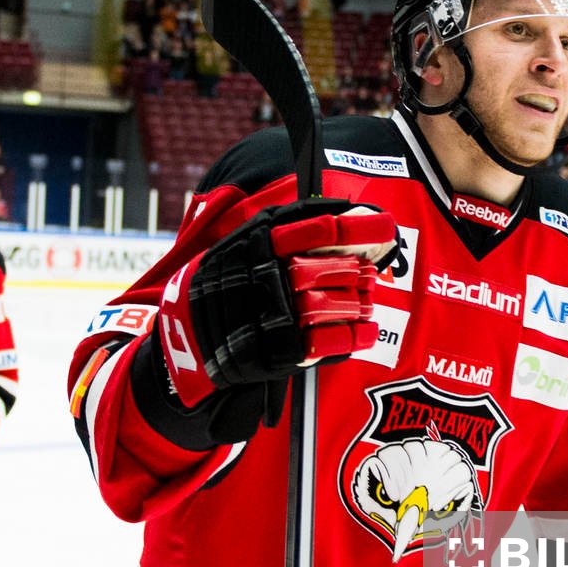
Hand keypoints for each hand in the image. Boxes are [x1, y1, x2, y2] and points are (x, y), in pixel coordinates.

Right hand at [157, 197, 393, 410]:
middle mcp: (261, 275)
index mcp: (255, 241)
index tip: (383, 226)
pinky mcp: (273, 352)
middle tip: (367, 273)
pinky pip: (325, 342)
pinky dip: (351, 337)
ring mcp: (266, 315)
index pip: (315, 227)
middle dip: (355, 271)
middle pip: (327, 268)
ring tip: (364, 303)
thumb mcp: (244, 242)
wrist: (184, 339)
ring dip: (355, 303)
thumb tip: (348, 214)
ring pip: (328, 303)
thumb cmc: (226, 283)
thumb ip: (289, 228)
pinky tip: (363, 332)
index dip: (355, 227)